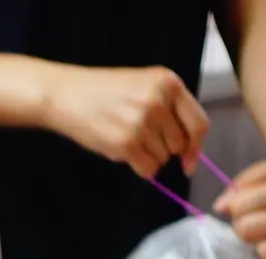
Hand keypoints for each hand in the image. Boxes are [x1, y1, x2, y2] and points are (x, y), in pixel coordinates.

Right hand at [43, 66, 208, 178]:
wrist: (66, 95)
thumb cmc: (104, 92)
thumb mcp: (144, 87)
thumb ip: (170, 110)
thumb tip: (189, 154)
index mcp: (168, 83)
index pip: (198, 123)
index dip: (196, 146)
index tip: (189, 161)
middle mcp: (159, 101)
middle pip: (179, 144)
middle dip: (163, 148)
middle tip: (140, 137)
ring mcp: (142, 122)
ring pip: (162, 158)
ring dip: (147, 156)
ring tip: (125, 136)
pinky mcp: (126, 143)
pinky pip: (147, 169)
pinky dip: (138, 167)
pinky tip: (122, 150)